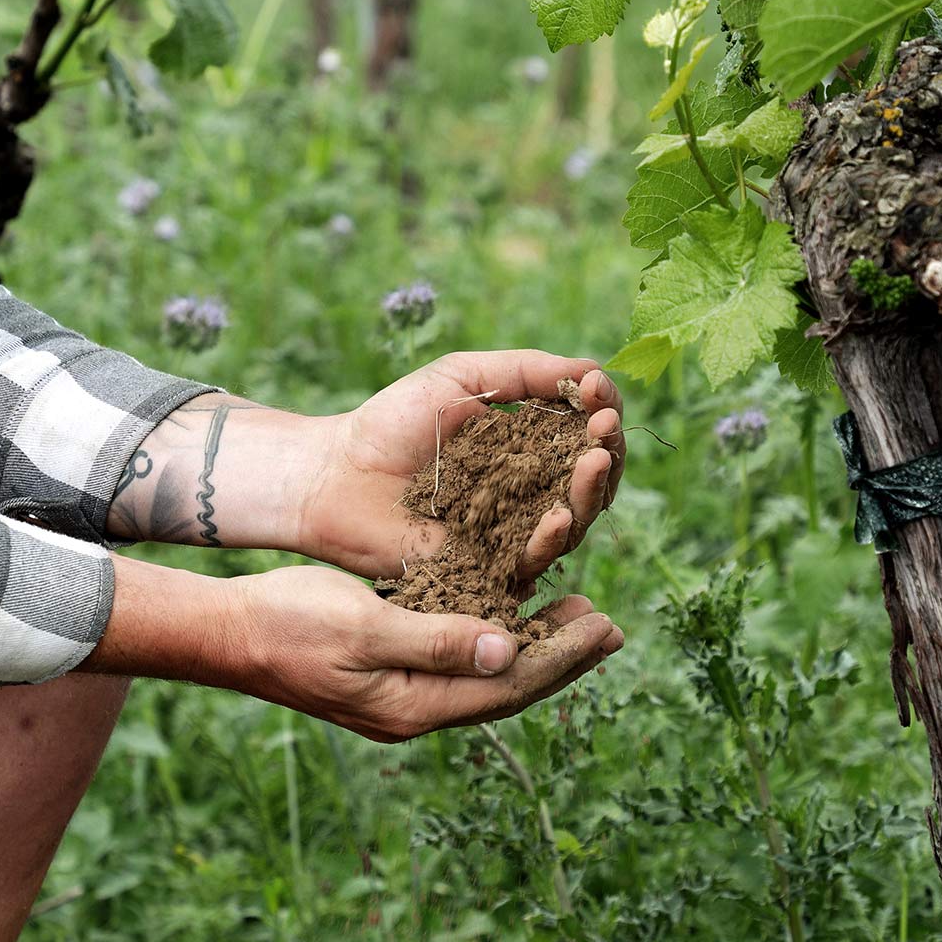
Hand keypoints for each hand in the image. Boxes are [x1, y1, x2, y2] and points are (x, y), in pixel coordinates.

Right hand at [221, 566, 622, 741]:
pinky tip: (514, 611)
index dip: (562, 656)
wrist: (227, 634)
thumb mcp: (363, 627)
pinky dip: (494, 635)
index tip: (606, 625)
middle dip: (562, 655)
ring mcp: (401, 695)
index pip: (508, 685)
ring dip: (535, 644)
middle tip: (612, 625)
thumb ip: (434, 640)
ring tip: (578, 614)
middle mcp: (414, 710)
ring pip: (485, 673)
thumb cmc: (288, 623)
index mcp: (412, 707)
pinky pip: (458, 660)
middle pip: (506, 686)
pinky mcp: (389, 672)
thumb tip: (503, 649)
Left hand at [300, 351, 625, 581]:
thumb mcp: (463, 377)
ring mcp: (510, 534)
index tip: (597, 392)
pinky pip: (529, 562)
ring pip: (572, 524)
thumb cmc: (392, 421)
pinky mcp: (487, 571)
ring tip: (595, 461)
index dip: (601, 416)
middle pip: (591, 483)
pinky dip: (550, 540)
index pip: (585, 436)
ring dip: (591, 494)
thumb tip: (595, 370)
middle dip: (606, 454)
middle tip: (605, 430)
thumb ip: (526, 371)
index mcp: (529, 447)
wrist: (335, 474)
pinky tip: (558, 514)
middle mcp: (529, 493)